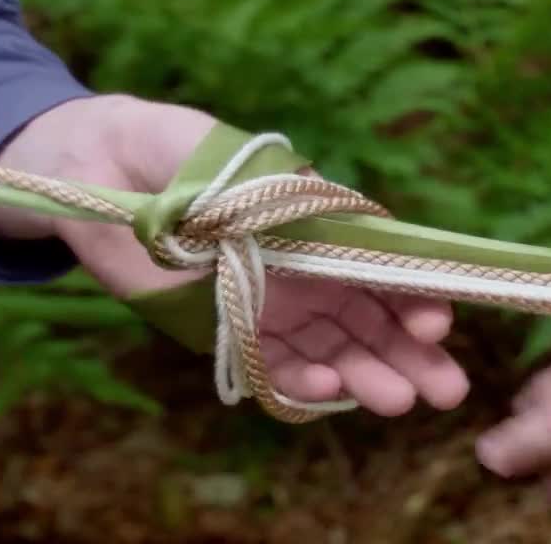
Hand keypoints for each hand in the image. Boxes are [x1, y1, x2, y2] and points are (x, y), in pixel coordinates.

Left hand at [0, 94, 469, 415]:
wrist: (103, 169)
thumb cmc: (182, 149)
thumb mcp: (251, 163)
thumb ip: (300, 197)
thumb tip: (360, 228)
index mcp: (320, 228)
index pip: (382, 269)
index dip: (415, 296)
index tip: (437, 320)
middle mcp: (304, 272)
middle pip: (369, 321)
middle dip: (411, 356)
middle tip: (446, 389)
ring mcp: (268, 305)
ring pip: (331, 352)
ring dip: (367, 378)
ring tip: (397, 402)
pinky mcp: (224, 330)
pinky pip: (272, 366)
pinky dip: (302, 384)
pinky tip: (329, 391)